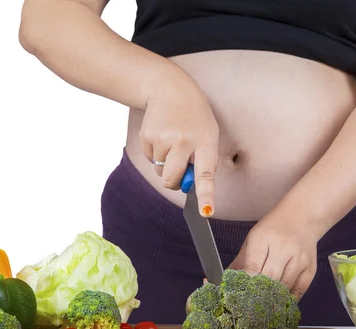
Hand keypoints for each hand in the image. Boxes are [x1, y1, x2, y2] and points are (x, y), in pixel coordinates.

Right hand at [140, 81, 219, 215]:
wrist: (171, 90)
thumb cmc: (195, 119)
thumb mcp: (208, 135)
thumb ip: (203, 162)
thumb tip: (188, 186)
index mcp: (205, 142)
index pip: (205, 174)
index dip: (206, 195)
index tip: (206, 211)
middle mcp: (184, 141)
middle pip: (172, 179)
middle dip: (173, 181)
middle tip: (178, 169)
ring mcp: (164, 138)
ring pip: (159, 170)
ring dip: (165, 162)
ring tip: (172, 140)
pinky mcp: (147, 136)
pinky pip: (150, 158)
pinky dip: (155, 153)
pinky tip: (162, 135)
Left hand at [228, 206, 318, 299]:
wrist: (302, 217)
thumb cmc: (273, 229)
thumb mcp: (253, 238)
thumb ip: (241, 261)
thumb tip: (225, 281)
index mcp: (264, 239)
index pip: (253, 267)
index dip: (246, 284)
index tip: (239, 296)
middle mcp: (283, 248)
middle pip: (269, 279)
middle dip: (258, 294)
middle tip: (249, 307)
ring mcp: (299, 259)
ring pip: (284, 287)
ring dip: (273, 299)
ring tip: (263, 309)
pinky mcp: (310, 269)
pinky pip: (299, 291)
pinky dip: (288, 300)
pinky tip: (280, 304)